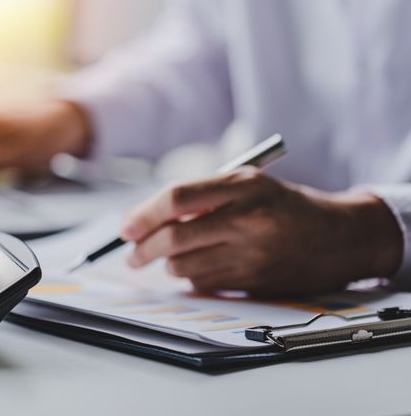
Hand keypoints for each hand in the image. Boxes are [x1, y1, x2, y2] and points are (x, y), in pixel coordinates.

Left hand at [122, 168, 403, 294]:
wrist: (339, 237)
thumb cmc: (283, 205)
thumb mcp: (247, 183)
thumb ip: (199, 196)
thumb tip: (143, 220)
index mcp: (242, 185)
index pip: (177, 198)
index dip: (143, 214)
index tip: (126, 227)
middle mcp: (247, 219)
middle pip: (174, 238)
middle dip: (143, 249)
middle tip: (132, 254)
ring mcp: (252, 254)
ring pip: (184, 266)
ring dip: (169, 264)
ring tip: (175, 256)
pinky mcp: (254, 281)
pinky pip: (204, 283)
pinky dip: (193, 277)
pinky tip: (206, 265)